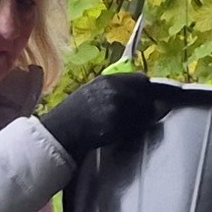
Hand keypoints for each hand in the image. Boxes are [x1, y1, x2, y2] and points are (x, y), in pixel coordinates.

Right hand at [40, 70, 165, 158]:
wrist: (61, 131)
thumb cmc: (75, 112)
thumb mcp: (93, 91)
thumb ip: (116, 88)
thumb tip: (140, 87)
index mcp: (109, 80)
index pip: (142, 80)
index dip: (146, 90)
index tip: (148, 97)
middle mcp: (115, 91)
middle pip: (147, 95)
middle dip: (149, 104)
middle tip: (144, 113)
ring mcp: (117, 108)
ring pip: (146, 112)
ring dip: (145, 118)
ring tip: (134, 123)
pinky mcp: (117, 126)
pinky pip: (138, 127)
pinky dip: (137, 129)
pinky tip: (127, 132)